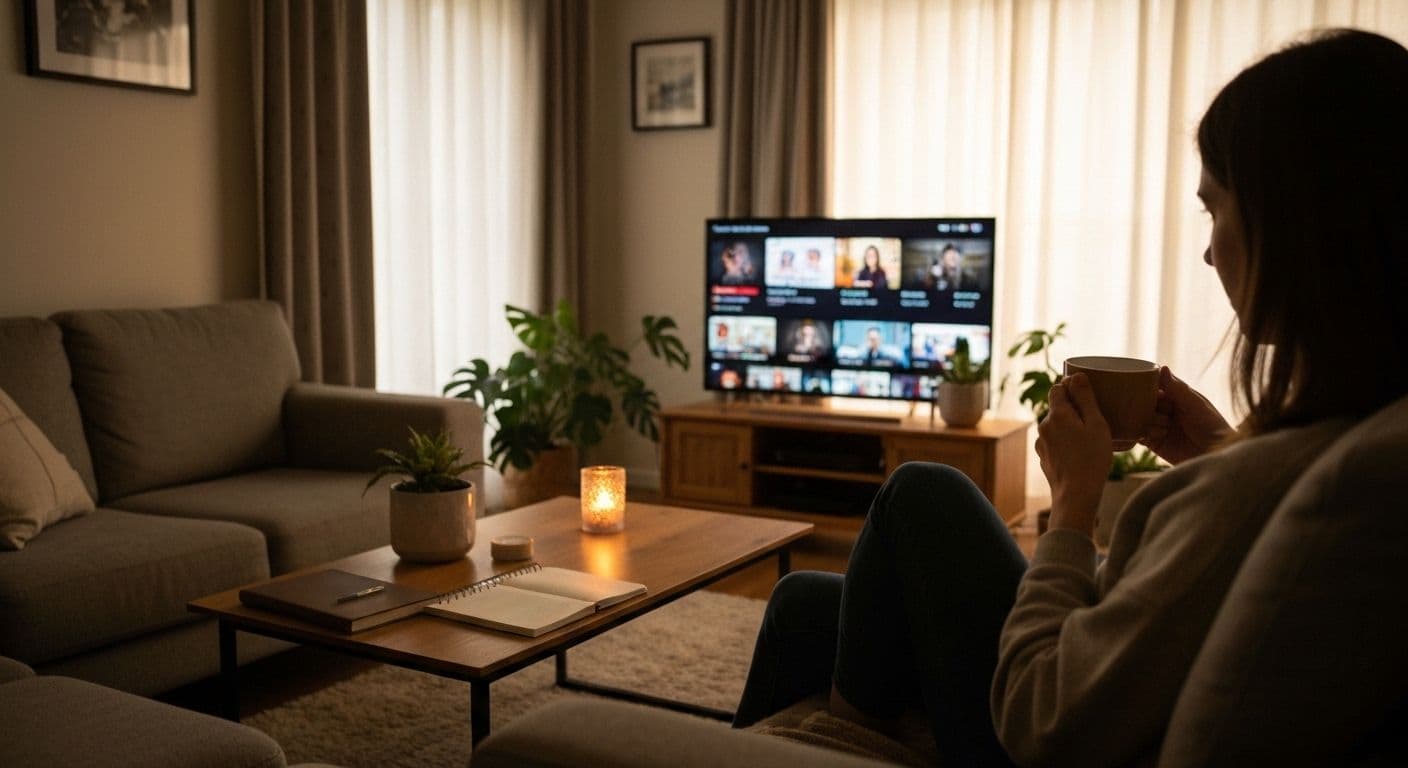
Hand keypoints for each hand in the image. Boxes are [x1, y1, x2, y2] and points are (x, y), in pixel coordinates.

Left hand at [1036, 374, 1111, 534]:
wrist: (1076, 495)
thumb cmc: (1091, 458)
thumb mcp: (1096, 424)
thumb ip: (1085, 398)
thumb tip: (1076, 376)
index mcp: (1057, 414)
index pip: (1058, 389)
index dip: (1071, 387)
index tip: (1086, 393)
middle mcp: (1044, 426)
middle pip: (1057, 408)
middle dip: (1073, 409)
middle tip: (1094, 418)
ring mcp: (1041, 443)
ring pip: (1056, 426)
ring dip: (1069, 427)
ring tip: (1089, 438)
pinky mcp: (1044, 458)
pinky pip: (1055, 442)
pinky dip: (1065, 443)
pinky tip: (1080, 453)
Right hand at [1141, 367, 1231, 464]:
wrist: (1217, 456)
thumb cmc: (1213, 427)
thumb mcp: (1195, 405)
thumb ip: (1177, 389)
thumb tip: (1162, 367)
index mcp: (1177, 396)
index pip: (1155, 384)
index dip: (1148, 384)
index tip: (1144, 386)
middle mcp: (1166, 409)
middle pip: (1144, 401)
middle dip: (1147, 404)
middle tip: (1162, 412)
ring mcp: (1159, 426)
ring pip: (1139, 417)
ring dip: (1149, 421)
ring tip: (1166, 428)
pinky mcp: (1154, 442)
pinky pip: (1138, 435)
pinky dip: (1141, 434)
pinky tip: (1159, 435)